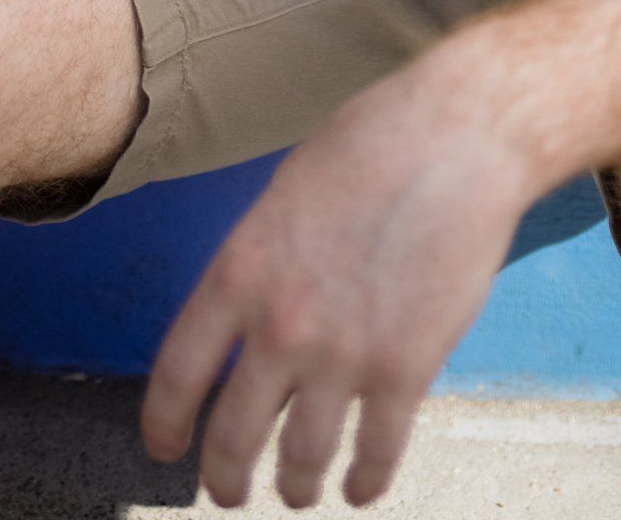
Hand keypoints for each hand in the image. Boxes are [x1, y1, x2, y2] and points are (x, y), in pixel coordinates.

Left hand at [142, 67, 529, 507]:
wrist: (457, 136)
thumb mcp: (285, 194)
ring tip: (297, 492)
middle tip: (229, 493)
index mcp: (239, 273)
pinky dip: (365, 482)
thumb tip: (250, 313)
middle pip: (232, 437)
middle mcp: (279, 326)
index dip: (164, 425)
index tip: (166, 449)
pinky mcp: (405, 371)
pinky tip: (360, 488)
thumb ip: (260, 263)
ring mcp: (343, 356)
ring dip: (295, 487)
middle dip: (226, 478)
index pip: (176, 376)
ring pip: (301, 459)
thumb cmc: (373, 144)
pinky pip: (375, 453)